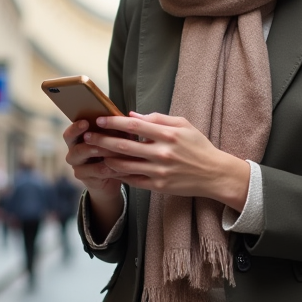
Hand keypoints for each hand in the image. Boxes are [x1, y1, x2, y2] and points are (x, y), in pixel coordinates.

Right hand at [61, 118, 139, 238]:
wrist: (111, 178)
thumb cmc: (111, 154)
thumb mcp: (113, 140)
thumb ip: (116, 130)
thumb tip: (127, 119)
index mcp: (78, 139)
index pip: (70, 133)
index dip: (76, 127)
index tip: (86, 122)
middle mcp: (74, 152)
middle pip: (76, 147)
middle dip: (92, 141)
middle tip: (102, 138)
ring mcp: (77, 166)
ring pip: (89, 161)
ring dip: (104, 152)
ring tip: (119, 150)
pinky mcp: (85, 177)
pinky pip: (98, 171)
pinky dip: (112, 167)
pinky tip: (124, 164)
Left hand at [84, 112, 250, 209]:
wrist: (214, 174)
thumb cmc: (198, 146)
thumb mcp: (183, 125)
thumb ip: (158, 119)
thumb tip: (133, 115)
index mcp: (167, 135)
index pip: (134, 126)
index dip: (113, 122)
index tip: (99, 120)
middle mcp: (162, 153)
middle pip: (123, 145)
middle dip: (102, 140)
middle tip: (87, 136)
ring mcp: (159, 171)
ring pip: (124, 165)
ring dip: (106, 158)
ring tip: (94, 152)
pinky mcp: (158, 186)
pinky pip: (132, 180)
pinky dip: (118, 174)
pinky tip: (108, 168)